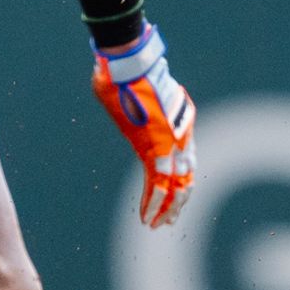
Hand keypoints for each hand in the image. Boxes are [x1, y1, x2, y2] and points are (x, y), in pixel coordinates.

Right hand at [88, 23, 196, 228]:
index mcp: (178, 125)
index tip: (173, 198)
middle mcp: (181, 137)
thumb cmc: (126, 70)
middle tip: (167, 223)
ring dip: (168, 208)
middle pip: (186, 177)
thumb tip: (103, 74)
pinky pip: (159, 182)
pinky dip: (153, 203)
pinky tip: (147, 218)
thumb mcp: (134, 86)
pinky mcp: (157, 147)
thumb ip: (126, 92)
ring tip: (157, 226)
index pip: (185, 161)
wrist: (132, 63)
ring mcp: (172, 142)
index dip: (180, 182)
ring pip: (176, 185)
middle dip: (177, 203)